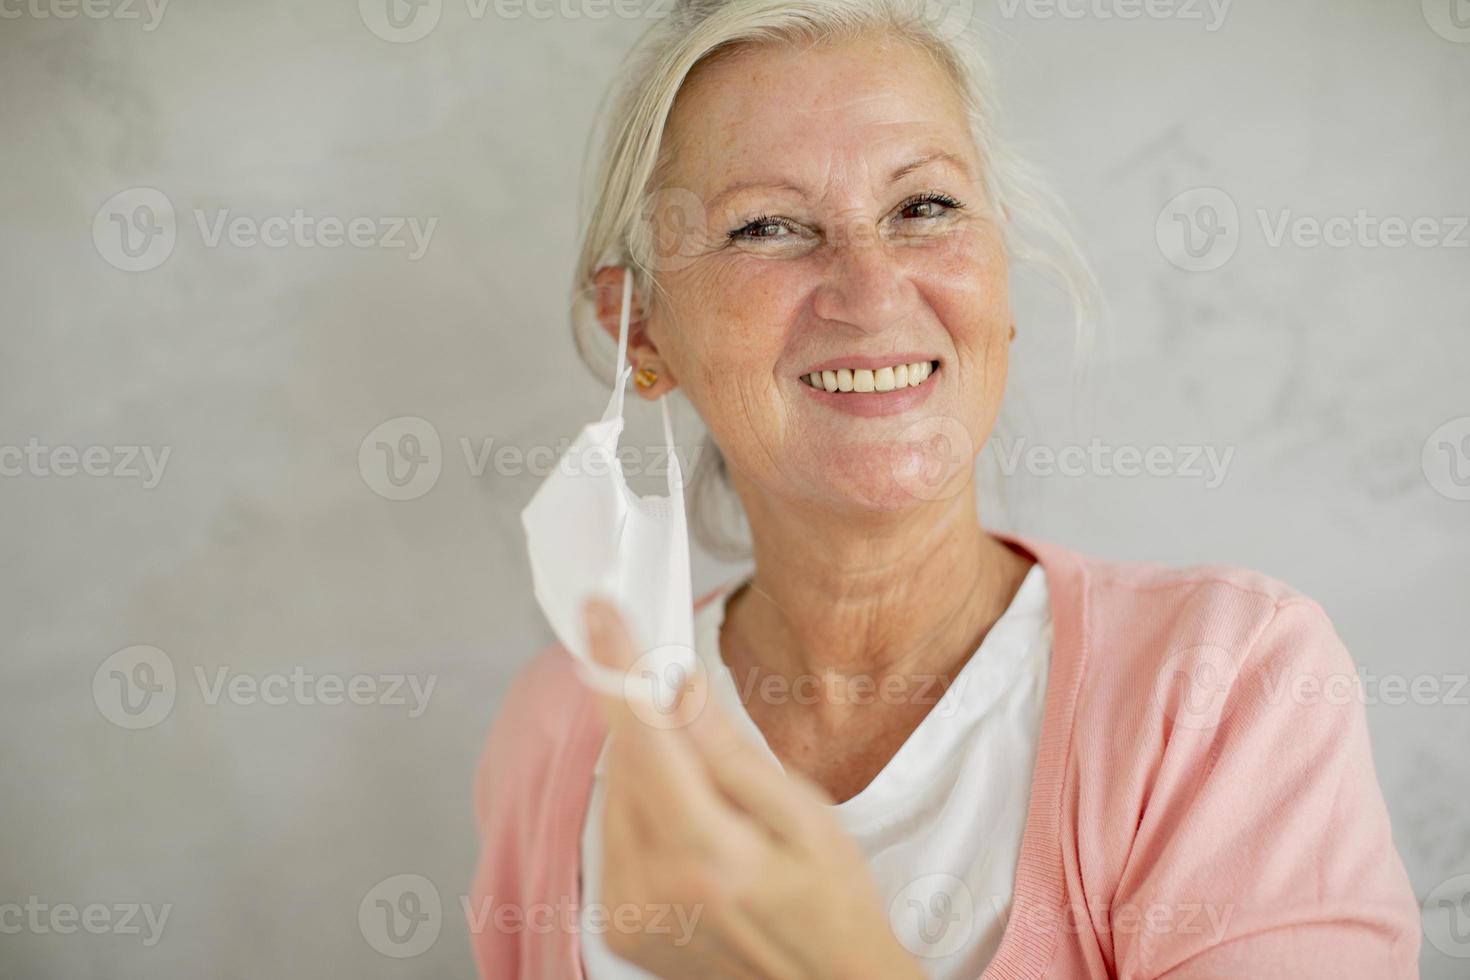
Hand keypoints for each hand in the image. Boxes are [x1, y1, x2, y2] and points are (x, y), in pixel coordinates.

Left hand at [581, 597, 924, 979]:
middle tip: (690, 709)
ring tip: (716, 800)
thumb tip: (678, 683)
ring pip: (616, 797)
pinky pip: (615, 836)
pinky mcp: (618, 925)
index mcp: (706, 854)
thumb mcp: (806, 816)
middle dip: (650, 721)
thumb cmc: (834, 903)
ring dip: (651, 771)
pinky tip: (695, 830)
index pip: (644, 737)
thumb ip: (730, 752)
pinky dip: (644, 812)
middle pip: (625, 765)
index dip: (618, 667)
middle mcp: (650, 887)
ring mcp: (627, 912)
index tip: (599, 613)